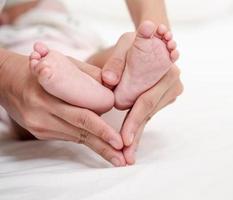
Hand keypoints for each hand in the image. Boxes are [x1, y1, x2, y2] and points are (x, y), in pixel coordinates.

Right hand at [0, 53, 125, 166]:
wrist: (6, 80)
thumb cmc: (40, 68)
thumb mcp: (63, 63)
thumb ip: (89, 75)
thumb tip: (115, 86)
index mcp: (49, 95)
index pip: (81, 116)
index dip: (102, 130)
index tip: (119, 141)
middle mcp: (43, 113)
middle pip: (80, 132)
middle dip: (104, 147)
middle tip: (123, 158)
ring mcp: (40, 125)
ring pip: (76, 137)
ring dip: (99, 147)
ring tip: (118, 157)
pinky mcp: (40, 132)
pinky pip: (68, 136)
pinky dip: (86, 139)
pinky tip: (101, 146)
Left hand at [102, 32, 182, 164]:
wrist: (154, 39)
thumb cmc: (139, 40)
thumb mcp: (127, 43)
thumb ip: (116, 61)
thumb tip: (107, 81)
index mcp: (167, 71)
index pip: (147, 100)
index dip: (135, 120)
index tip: (124, 139)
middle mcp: (173, 83)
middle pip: (150, 113)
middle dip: (136, 135)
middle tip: (126, 157)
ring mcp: (170, 92)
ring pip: (149, 115)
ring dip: (137, 133)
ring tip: (127, 156)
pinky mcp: (164, 97)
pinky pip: (149, 112)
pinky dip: (139, 125)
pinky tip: (132, 142)